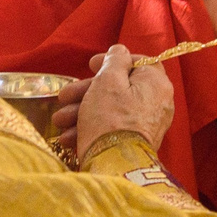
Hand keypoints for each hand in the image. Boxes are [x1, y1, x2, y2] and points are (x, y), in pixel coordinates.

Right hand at [60, 45, 175, 158]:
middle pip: (118, 88)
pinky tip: (68, 137)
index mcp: (155, 83)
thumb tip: (120, 50)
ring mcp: (147, 124)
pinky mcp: (135, 142)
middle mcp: (156, 103)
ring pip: (111, 109)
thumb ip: (115, 60)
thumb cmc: (111, 118)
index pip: (138, 61)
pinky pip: (113, 128)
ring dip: (82, 112)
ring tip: (59, 122)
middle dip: (86, 93)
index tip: (90, 65)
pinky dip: (91, 129)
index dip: (111, 60)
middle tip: (63, 97)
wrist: (115, 166)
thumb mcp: (108, 81)